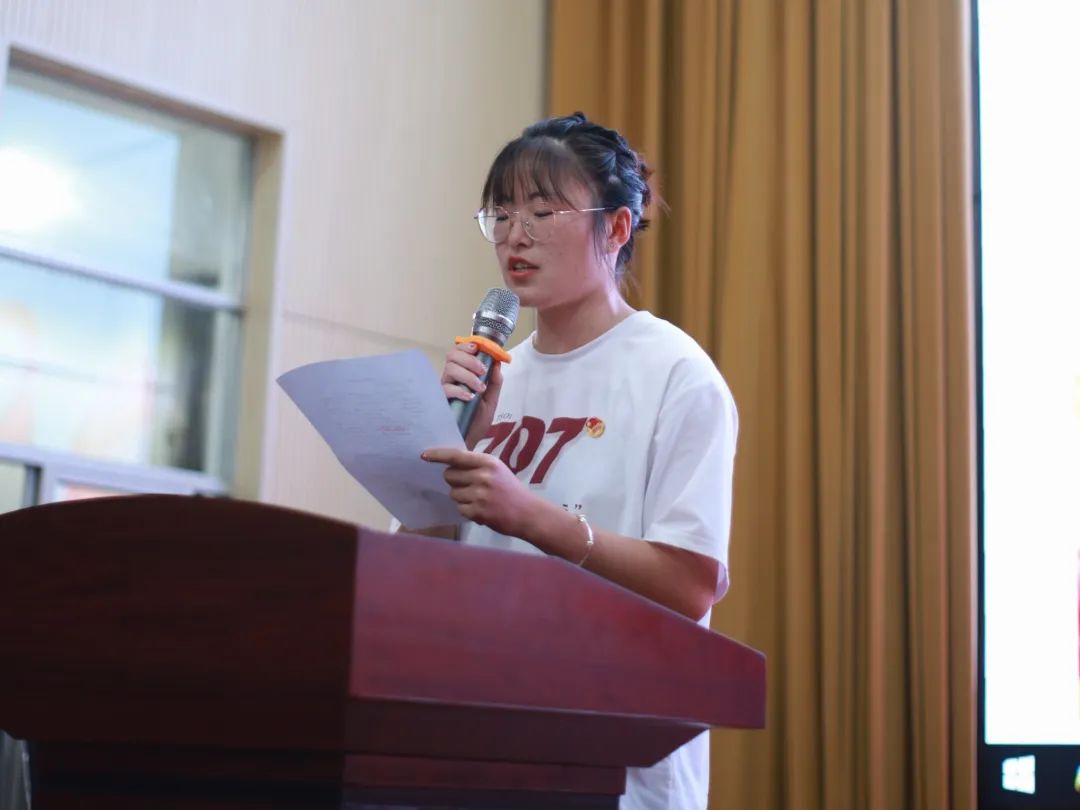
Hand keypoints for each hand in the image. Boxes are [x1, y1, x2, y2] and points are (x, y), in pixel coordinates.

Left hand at [422, 447, 537, 537]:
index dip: (438, 455)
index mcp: (487, 462)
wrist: (528, 513)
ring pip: (453, 494)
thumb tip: (449, 463)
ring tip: (478, 499)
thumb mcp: (497, 470)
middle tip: (468, 486)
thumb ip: (476, 465)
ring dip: (461, 497)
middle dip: (454, 481)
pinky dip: (467, 510)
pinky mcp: (478, 512)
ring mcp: (480, 495)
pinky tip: (481, 509)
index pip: (456, 456)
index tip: (424, 455)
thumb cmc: (510, 489)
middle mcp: (483, 476)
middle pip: (449, 476)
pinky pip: (459, 508)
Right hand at [440, 342, 503, 449]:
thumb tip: (498, 362)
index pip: (459, 352)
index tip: (477, 348)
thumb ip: (495, 382)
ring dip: (467, 375)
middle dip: (469, 359)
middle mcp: (451, 379)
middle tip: (482, 370)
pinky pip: (446, 388)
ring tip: (479, 389)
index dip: (466, 346)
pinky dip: (459, 390)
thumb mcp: (491, 401)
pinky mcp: (439, 401)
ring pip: (450, 369)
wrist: (468, 443)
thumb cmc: (476, 422)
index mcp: (462, 375)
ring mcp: (444, 389)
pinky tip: (469, 398)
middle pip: (452, 355)